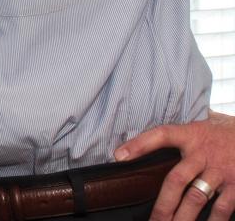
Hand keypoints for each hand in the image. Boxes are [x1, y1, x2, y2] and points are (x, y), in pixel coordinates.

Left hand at [115, 111, 234, 220]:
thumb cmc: (217, 135)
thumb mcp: (196, 130)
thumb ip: (175, 141)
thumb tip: (139, 152)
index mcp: (189, 136)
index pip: (161, 135)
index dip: (139, 144)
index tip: (119, 156)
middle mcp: (202, 153)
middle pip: (176, 179)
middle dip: (163, 204)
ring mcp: (220, 171)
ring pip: (196, 198)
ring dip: (183, 218)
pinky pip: (221, 208)